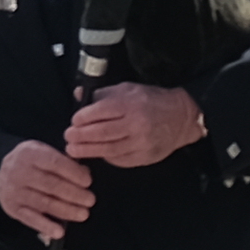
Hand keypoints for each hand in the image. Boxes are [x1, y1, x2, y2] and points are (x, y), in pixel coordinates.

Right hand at [0, 141, 99, 235]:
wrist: (1, 170)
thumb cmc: (30, 162)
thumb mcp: (43, 152)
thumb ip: (64, 161)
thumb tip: (84, 173)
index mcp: (30, 154)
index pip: (55, 163)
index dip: (73, 173)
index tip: (88, 182)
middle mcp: (19, 172)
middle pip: (51, 185)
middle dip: (74, 194)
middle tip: (90, 200)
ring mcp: (15, 191)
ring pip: (44, 203)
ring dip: (66, 211)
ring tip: (83, 214)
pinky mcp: (12, 208)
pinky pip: (30, 219)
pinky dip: (46, 226)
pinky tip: (59, 231)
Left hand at [65, 82, 208, 169]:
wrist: (181, 118)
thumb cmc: (152, 101)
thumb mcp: (127, 89)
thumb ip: (102, 94)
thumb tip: (78, 96)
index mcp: (130, 103)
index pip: (99, 112)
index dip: (82, 118)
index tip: (74, 121)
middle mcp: (135, 124)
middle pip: (100, 133)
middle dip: (80, 137)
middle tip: (68, 137)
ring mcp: (140, 143)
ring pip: (107, 150)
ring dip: (87, 151)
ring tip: (74, 150)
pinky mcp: (144, 157)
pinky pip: (119, 160)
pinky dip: (105, 157)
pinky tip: (97, 154)